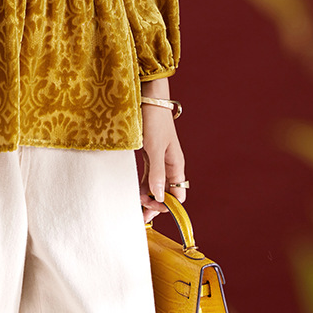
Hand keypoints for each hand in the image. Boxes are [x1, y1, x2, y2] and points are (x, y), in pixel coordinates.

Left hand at [139, 83, 185, 224]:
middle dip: (155, 205)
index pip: (178, 195)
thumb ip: (157, 174)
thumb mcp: (155, 148)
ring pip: (155, 186)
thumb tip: (160, 198)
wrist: (147, 98)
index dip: (168, 206)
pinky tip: (134, 193)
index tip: (153, 212)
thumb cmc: (154, 121)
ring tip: (135, 208)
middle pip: (165, 193)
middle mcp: (169, 166)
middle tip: (139, 214)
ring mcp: (158, 161)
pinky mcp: (148, 156)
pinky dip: (141, 186)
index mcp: (176, 165)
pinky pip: (147, 177)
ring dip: (147, 197)